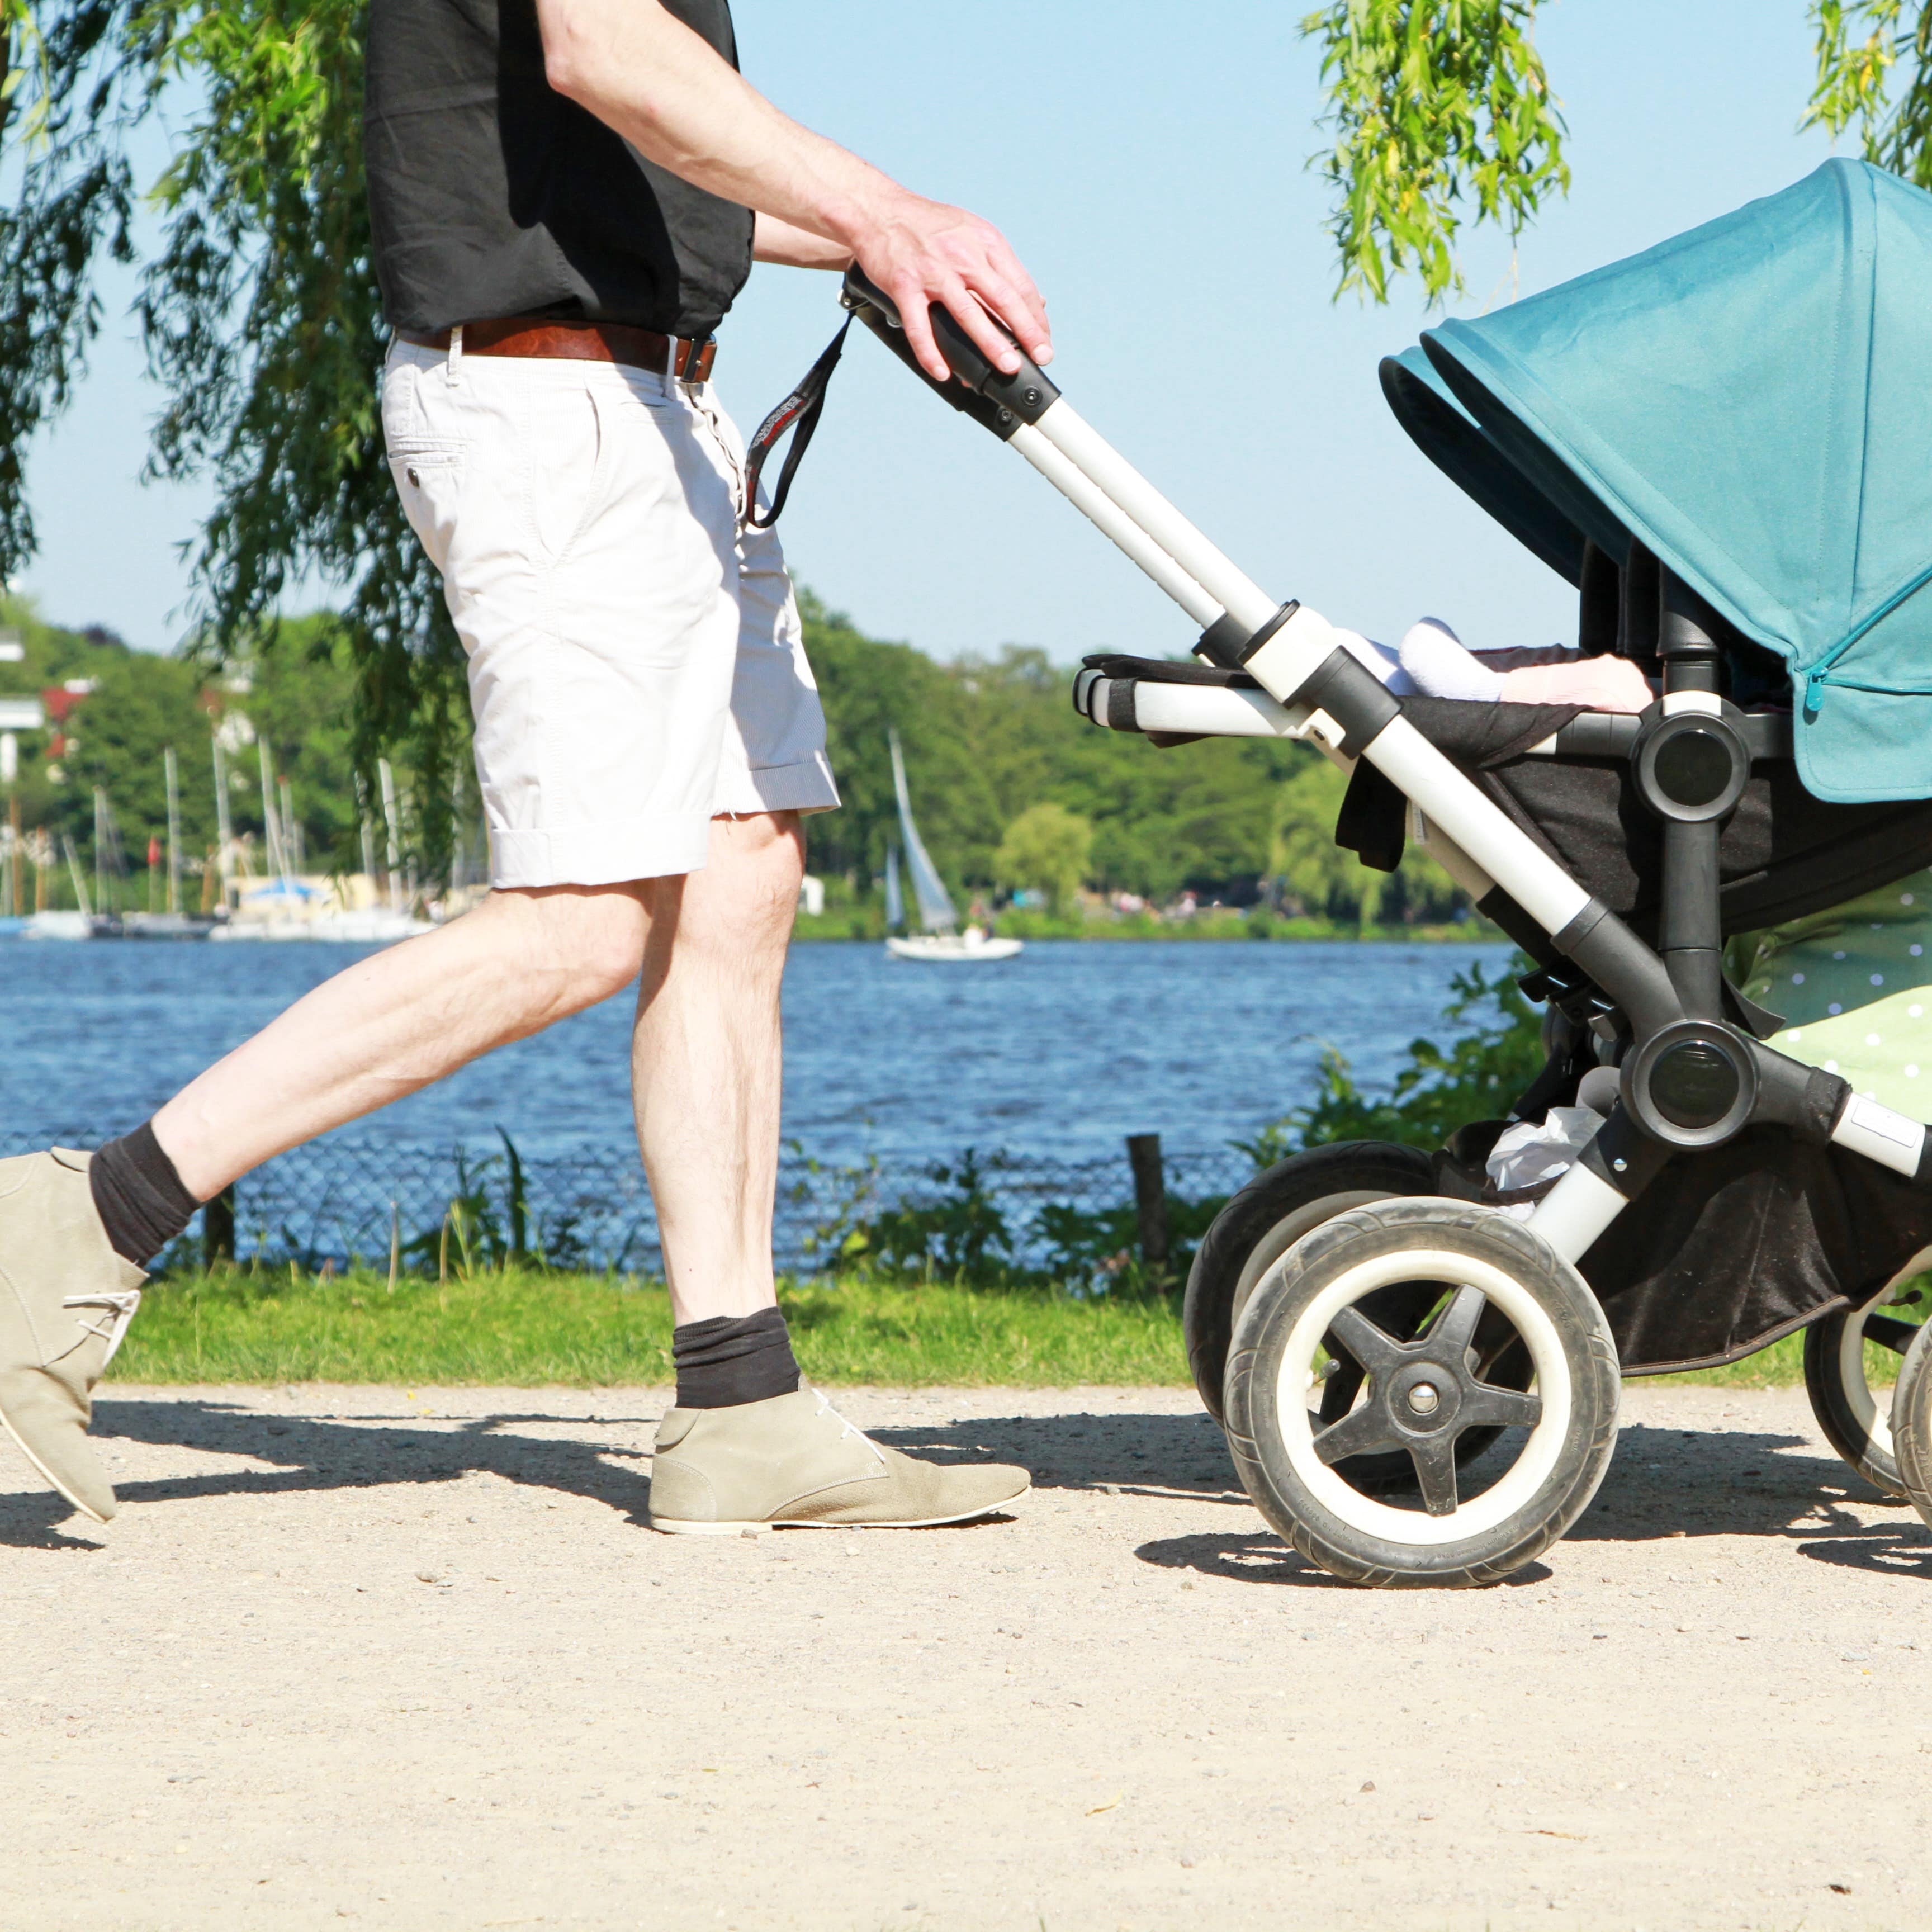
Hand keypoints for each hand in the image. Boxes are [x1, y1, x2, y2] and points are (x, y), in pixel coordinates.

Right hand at [849, 187, 1051, 383]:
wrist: (878, 209)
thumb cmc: (927, 225)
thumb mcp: (973, 232)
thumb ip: (1001, 265)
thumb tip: (1036, 299)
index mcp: (985, 242)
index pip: (1020, 284)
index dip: (1036, 317)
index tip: (1044, 342)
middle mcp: (963, 255)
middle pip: (1003, 298)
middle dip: (1026, 331)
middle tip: (1041, 357)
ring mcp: (933, 271)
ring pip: (968, 313)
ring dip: (990, 343)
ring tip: (1007, 366)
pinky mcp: (905, 285)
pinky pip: (920, 326)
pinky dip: (930, 352)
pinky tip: (943, 372)